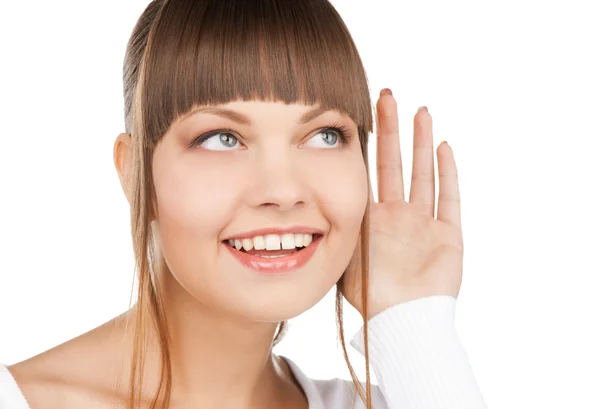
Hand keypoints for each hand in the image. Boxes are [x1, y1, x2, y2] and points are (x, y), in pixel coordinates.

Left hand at [342, 89, 462, 319]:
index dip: (367, 144)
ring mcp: (424, 223)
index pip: (370, 171)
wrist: (399, 322)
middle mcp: (399, 215)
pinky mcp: (448, 235)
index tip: (361, 113)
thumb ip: (330, 228)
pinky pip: (448, 198)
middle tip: (386, 96)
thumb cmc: (369, 295)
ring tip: (419, 111)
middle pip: (395, 163)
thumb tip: (299, 199)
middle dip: (391, 130)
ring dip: (421, 142)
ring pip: (422, 173)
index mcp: (373, 218)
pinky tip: (443, 146)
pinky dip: (447, 173)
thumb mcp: (342, 254)